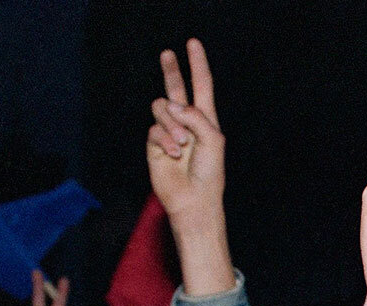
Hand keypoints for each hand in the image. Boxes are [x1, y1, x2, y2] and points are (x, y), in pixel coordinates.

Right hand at [146, 38, 234, 296]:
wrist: (194, 200)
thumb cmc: (209, 173)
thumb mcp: (212, 139)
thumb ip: (195, 116)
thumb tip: (170, 104)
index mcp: (205, 119)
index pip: (201, 86)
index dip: (197, 64)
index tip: (192, 44)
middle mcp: (185, 122)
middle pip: (176, 88)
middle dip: (172, 70)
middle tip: (167, 53)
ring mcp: (168, 132)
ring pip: (162, 108)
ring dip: (173, 124)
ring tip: (183, 144)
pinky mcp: (154, 144)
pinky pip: (154, 128)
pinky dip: (165, 140)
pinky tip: (174, 154)